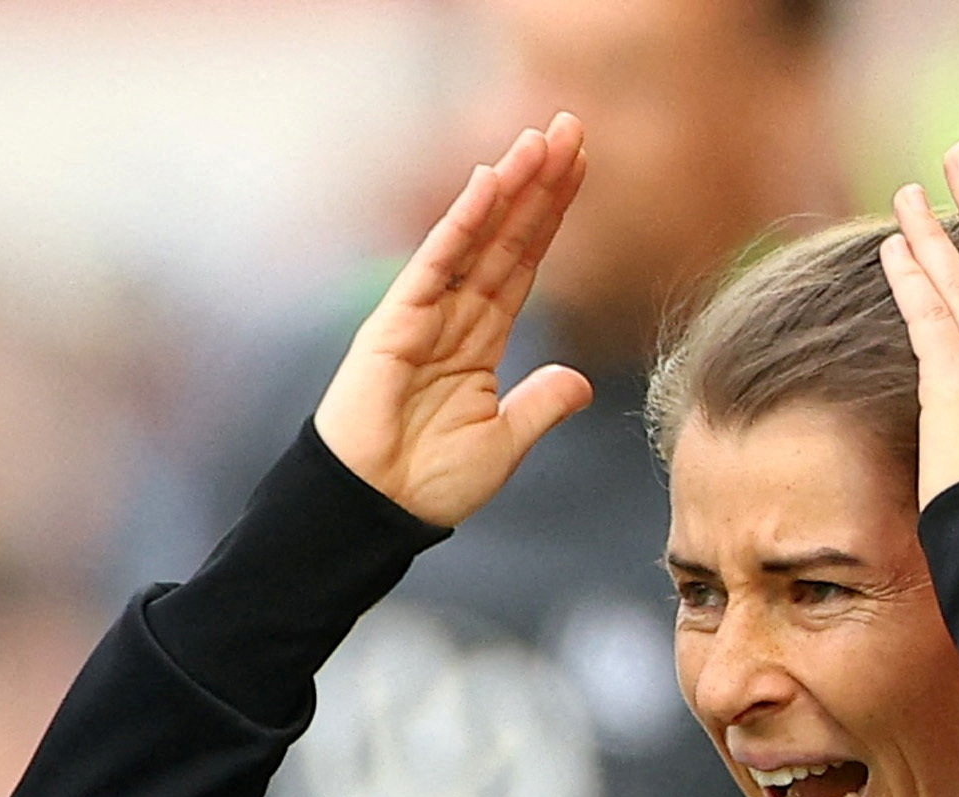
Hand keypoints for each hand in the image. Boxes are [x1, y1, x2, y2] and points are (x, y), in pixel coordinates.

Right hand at [314, 114, 591, 526]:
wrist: (378, 508)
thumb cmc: (430, 483)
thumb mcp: (504, 444)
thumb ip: (540, 405)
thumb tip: (579, 382)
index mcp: (482, 340)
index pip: (524, 263)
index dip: (552, 216)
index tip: (580, 168)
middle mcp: (456, 316)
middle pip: (508, 236)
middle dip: (540, 183)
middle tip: (570, 126)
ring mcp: (426, 312)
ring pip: (478, 236)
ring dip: (511, 186)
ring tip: (542, 139)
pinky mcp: (396, 319)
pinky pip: (438, 260)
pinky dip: (464, 220)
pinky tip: (491, 181)